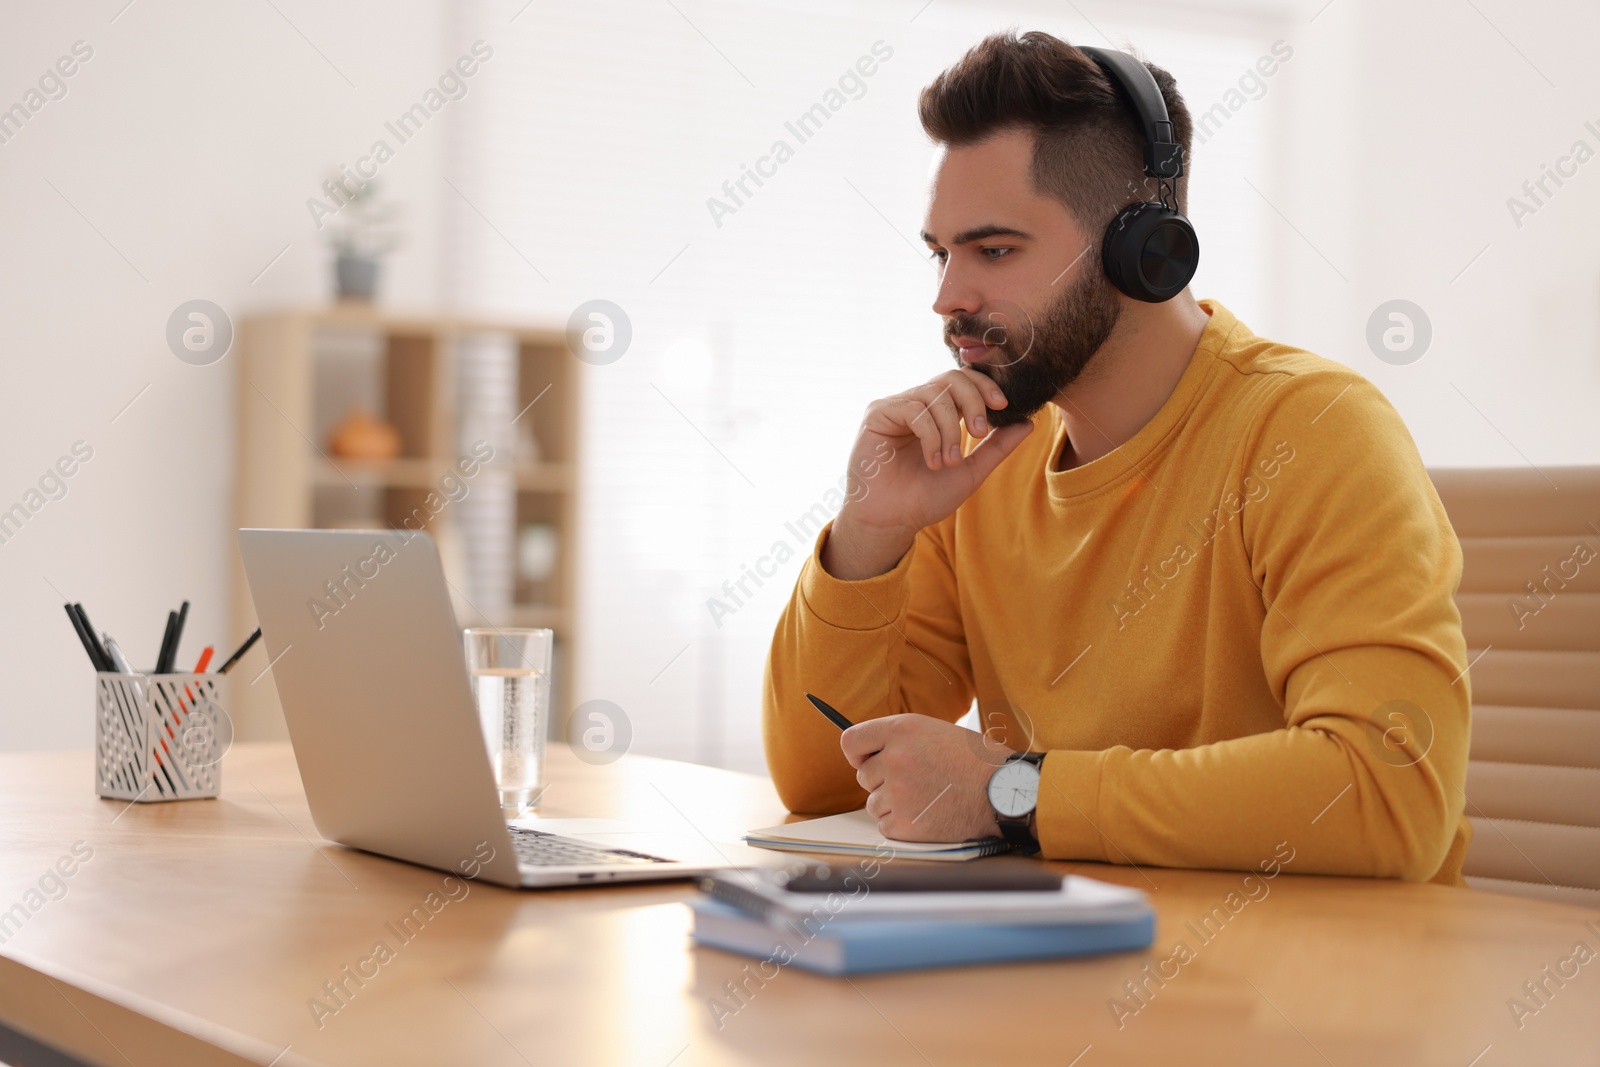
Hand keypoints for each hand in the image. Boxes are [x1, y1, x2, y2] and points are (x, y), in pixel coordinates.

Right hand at [824, 369, 1034, 579]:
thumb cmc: (926, 499)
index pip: (964, 381)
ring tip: (949, 461)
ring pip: (934, 395)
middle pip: (951, 378)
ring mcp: (896, 407)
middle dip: (973, 401)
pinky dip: (931, 436)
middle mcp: (917, 404)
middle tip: (979, 431)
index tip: (1003, 406)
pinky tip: (932, 461)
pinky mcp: (877, 414)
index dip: (985, 385)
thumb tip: (1029, 422)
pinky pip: (913, 410)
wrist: (893, 521)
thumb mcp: (971, 471)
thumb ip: (997, 447)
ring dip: (950, 430)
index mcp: (938, 413)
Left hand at [839, 714, 1013, 841]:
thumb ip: (901, 738)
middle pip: (863, 776)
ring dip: (893, 804)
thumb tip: (868, 753)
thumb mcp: (936, 731)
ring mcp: (899, 792)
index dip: (857, 753)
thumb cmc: (978, 762)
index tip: (864, 760)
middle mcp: (895, 758)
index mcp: (902, 729)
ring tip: (927, 798)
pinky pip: (885, 826)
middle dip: (882, 781)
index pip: (851, 741)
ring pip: (873, 803)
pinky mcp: (906, 824)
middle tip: (916, 781)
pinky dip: (903, 825)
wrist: (1006, 792)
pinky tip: (928, 815)